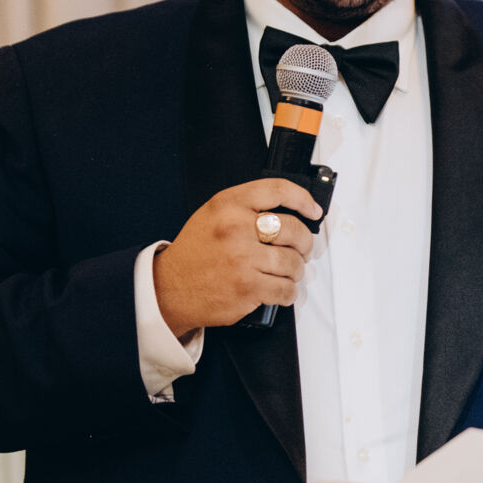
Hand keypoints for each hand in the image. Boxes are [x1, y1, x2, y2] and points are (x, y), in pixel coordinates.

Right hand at [152, 178, 322, 337]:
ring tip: (289, 272)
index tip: (313, 210)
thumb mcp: (213, 215)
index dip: (303, 199)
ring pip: (293, 263)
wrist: (169, 288)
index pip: (277, 190)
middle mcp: (235, 228)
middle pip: (293, 229)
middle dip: (305, 243)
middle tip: (302, 249)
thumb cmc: (195, 253)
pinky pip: (285, 289)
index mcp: (228, 205)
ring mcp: (242, 259)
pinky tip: (281, 290)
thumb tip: (291, 213)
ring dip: (296, 270)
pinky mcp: (247, 288)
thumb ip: (247, 209)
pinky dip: (289, 292)